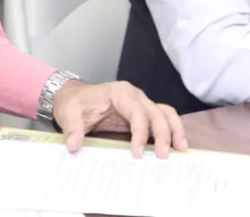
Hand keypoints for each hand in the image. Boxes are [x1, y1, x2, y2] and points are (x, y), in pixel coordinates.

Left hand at [52, 80, 188, 158]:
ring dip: (174, 130)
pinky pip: (162, 118)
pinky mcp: (142, 113)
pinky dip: (172, 129)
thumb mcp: (69, 113)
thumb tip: (74, 145)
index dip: (140, 133)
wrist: (73, 97)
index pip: (137, 112)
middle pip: (156, 113)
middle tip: (163, 156)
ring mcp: (141, 103)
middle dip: (162, 134)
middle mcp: (134, 96)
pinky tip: (176, 145)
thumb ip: (73, 128)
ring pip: (165, 113)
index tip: (137, 153)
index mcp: (119, 92)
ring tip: (180, 149)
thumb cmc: (74, 103)